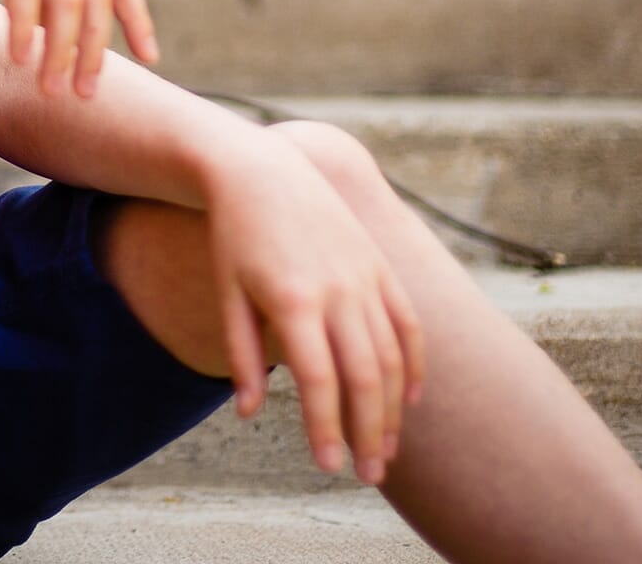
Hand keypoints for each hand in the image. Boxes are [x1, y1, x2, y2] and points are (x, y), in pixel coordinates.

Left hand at [200, 127, 425, 485]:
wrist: (261, 167)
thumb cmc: (233, 234)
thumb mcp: (227, 293)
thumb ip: (241, 355)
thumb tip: (248, 414)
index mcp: (293, 300)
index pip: (317, 381)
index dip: (325, 427)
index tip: (328, 466)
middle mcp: (337, 290)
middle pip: (364, 377)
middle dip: (369, 432)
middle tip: (368, 475)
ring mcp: (364, 276)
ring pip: (392, 356)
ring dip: (394, 408)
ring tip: (387, 449)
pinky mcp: (379, 264)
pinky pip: (408, 323)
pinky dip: (414, 364)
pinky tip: (411, 399)